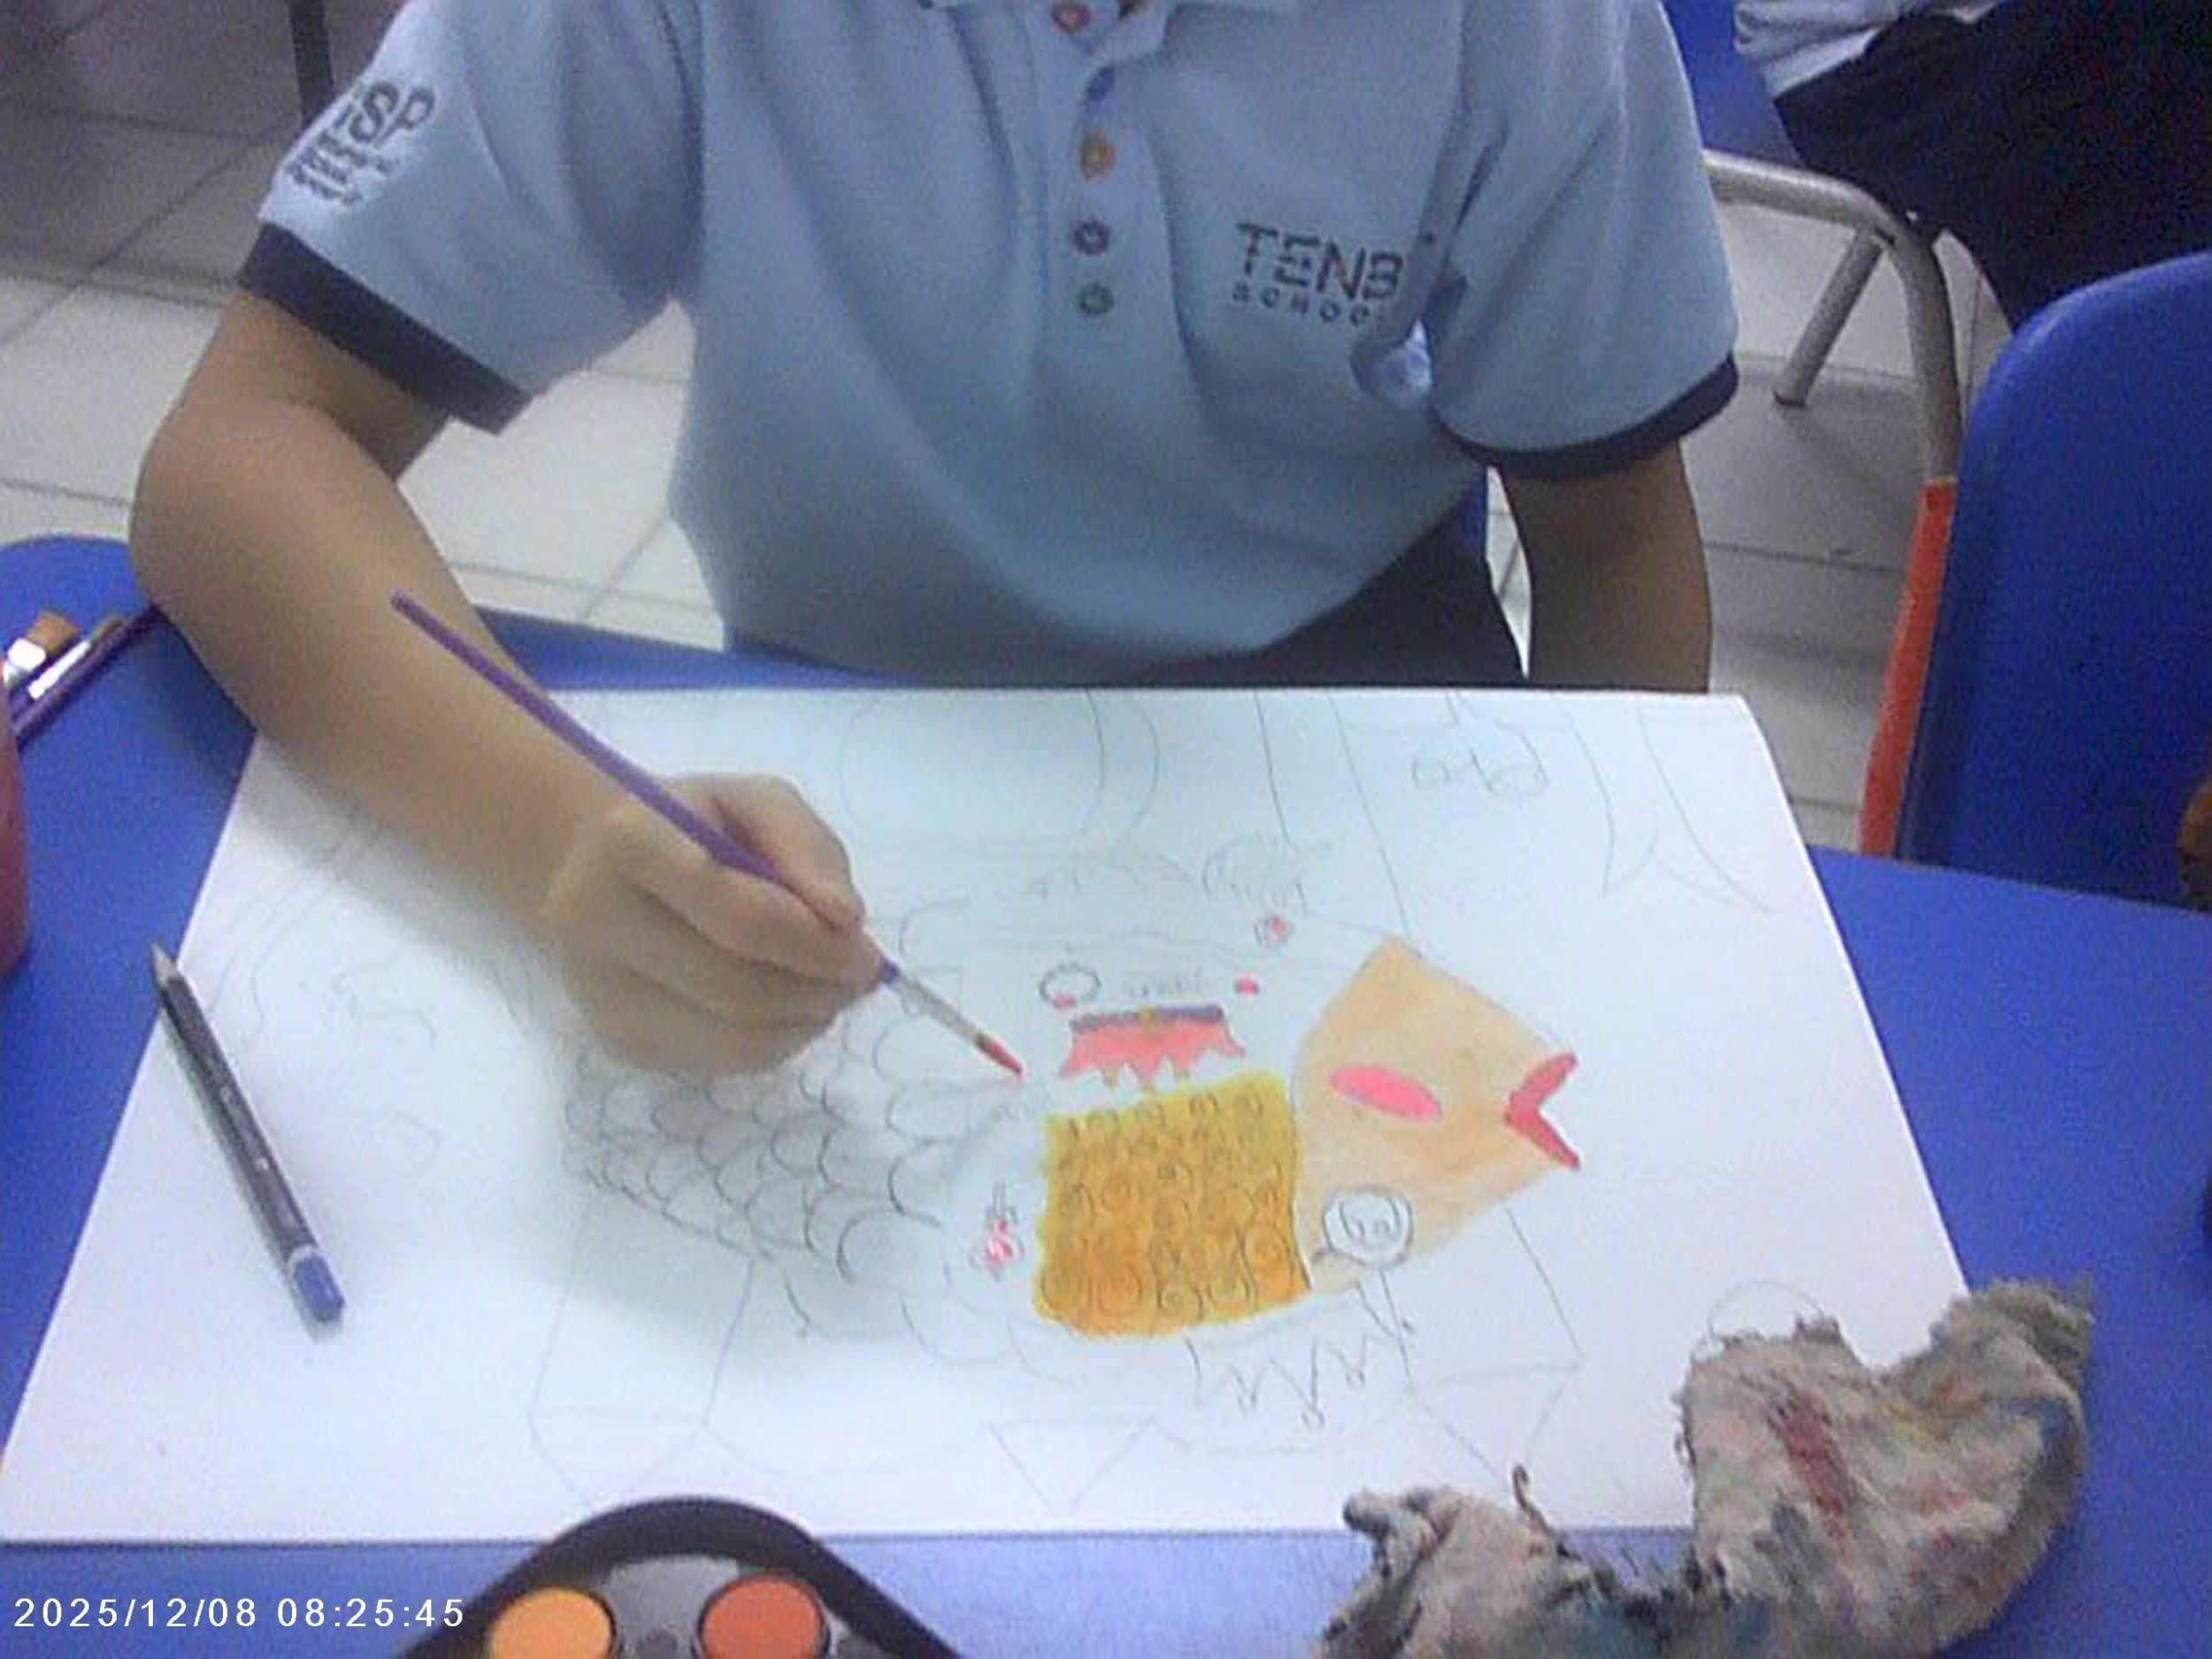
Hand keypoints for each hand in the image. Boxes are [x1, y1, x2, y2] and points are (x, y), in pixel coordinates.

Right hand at [538, 773, 881, 1075]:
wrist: (597, 867)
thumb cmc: (692, 825)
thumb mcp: (755, 801)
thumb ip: (807, 845)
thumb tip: (846, 919)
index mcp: (630, 842)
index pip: (741, 916)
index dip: (817, 945)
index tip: (867, 950)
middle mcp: (594, 921)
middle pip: (737, 988)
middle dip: (820, 991)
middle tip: (860, 977)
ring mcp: (602, 992)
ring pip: (732, 1040)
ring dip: (805, 1024)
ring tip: (829, 991)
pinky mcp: (618, 1042)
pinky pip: (720, 1064)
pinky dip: (776, 1044)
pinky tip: (787, 1010)